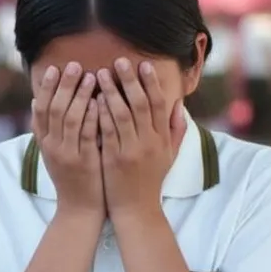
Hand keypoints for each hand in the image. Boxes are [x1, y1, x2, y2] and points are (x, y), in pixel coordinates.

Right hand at [32, 62, 102, 218]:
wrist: (79, 209)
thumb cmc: (72, 177)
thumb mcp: (53, 152)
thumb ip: (47, 129)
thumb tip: (38, 100)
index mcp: (44, 143)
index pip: (41, 109)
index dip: (47, 88)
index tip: (54, 68)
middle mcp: (52, 147)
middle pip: (55, 109)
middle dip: (64, 85)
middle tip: (74, 65)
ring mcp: (67, 155)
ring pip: (70, 119)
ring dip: (80, 96)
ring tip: (91, 76)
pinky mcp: (85, 162)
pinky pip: (87, 135)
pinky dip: (92, 117)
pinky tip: (99, 102)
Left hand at [96, 58, 187, 218]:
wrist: (137, 210)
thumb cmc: (151, 181)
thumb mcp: (169, 155)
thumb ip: (175, 130)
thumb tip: (178, 105)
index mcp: (162, 139)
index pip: (159, 104)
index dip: (151, 83)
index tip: (142, 65)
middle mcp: (149, 142)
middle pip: (140, 104)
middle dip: (129, 80)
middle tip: (118, 61)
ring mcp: (131, 150)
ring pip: (122, 115)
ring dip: (111, 92)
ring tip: (99, 74)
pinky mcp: (114, 159)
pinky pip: (106, 132)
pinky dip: (100, 114)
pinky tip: (92, 100)